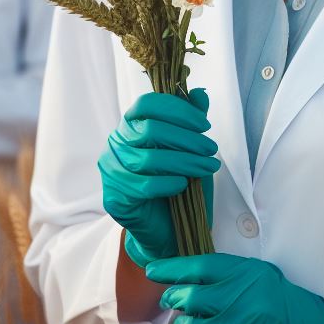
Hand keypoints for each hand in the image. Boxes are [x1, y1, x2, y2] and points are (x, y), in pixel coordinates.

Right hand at [98, 88, 218, 267]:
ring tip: (207, 168)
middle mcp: (116, 142)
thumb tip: (199, 94)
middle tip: (212, 150)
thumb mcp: (191, 148)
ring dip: (185, 162)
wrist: (170, 228)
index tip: (204, 125)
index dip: (178, 110)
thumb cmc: (179, 182)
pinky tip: (182, 185)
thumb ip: (192, 120)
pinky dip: (168, 184)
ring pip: (150, 158)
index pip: (148, 104)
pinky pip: (143, 186)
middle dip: (188, 139)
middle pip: (152, 130)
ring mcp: (111, 169)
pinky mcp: (113, 196)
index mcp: (132, 124)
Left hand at [147, 253, 323, 323]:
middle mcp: (241, 300)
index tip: (153, 269)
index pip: (199, 267)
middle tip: (172, 301)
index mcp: (247, 274)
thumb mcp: (261, 276)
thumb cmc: (286, 304)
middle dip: (175, 299)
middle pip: (189, 297)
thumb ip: (228, 274)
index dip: (171, 268)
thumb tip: (188, 276)